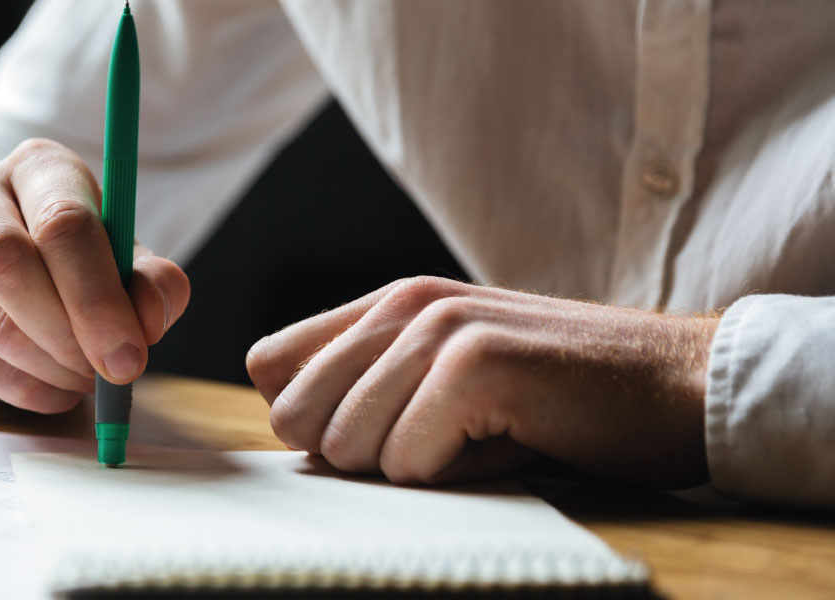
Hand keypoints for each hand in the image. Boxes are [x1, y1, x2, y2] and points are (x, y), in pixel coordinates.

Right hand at [0, 139, 189, 412]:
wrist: (25, 264)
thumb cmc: (86, 254)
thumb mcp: (129, 256)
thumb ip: (153, 283)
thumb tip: (147, 321)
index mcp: (37, 167)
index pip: (62, 222)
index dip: (98, 296)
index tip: (130, 352)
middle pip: (5, 261)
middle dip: (66, 331)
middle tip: (108, 371)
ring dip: (52, 366)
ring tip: (89, 375)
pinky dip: (28, 388)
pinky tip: (60, 385)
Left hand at [246, 276, 718, 486]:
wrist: (678, 383)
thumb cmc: (559, 395)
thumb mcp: (448, 375)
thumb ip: (369, 385)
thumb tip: (286, 427)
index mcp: (389, 304)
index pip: (270, 363)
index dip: (306, 418)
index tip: (372, 431)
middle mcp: (404, 305)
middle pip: (294, 416)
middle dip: (355, 453)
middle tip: (434, 440)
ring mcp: (440, 329)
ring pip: (346, 445)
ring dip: (409, 465)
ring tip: (476, 435)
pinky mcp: (476, 365)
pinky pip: (407, 462)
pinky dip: (451, 475)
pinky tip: (504, 440)